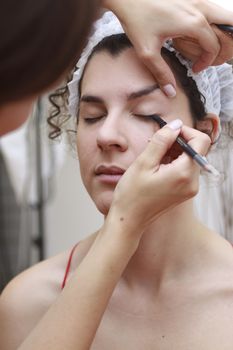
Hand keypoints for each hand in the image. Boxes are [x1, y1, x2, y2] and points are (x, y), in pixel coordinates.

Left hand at [103, 0, 232, 96]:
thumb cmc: (136, 20)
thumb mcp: (146, 52)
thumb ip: (161, 73)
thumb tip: (171, 92)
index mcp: (193, 23)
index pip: (214, 47)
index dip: (207, 62)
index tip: (194, 69)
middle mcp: (200, 8)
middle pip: (230, 26)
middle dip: (225, 45)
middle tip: (210, 57)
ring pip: (222, 16)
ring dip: (219, 32)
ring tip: (204, 46)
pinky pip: (211, 10)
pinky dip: (211, 22)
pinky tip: (196, 32)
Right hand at [109, 120, 210, 232]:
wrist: (130, 219)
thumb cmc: (132, 194)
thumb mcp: (144, 163)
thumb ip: (162, 140)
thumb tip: (175, 124)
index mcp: (184, 174)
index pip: (201, 141)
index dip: (185, 131)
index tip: (168, 131)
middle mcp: (193, 182)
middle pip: (196, 149)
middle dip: (178, 141)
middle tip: (156, 143)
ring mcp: (190, 188)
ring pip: (190, 158)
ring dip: (174, 151)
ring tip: (153, 155)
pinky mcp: (185, 191)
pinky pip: (185, 169)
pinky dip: (173, 161)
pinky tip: (157, 165)